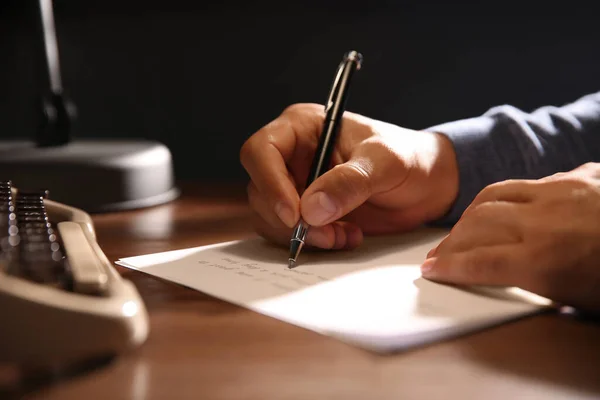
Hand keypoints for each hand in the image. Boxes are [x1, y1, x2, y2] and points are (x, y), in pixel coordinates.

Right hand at [239, 103, 458, 249]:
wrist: (426, 185)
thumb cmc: (408, 158)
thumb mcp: (385, 163)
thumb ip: (350, 182)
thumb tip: (311, 209)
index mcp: (302, 127)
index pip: (261, 151)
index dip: (270, 183)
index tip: (295, 214)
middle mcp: (292, 155)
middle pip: (260, 189)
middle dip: (291, 219)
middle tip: (326, 233)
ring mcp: (296, 185)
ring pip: (271, 216)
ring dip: (303, 235)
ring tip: (343, 235)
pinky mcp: (306, 211)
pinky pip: (289, 233)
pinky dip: (313, 242)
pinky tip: (346, 236)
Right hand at [421, 162, 599, 312]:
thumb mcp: (581, 300)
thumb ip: (539, 284)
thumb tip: (509, 276)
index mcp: (546, 260)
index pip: (479, 262)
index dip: (449, 267)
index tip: (432, 269)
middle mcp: (546, 220)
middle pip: (477, 224)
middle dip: (451, 241)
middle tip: (440, 252)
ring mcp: (563, 191)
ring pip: (494, 194)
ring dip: (472, 214)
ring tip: (464, 227)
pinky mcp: (582, 175)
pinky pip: (533, 181)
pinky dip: (513, 197)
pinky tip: (512, 207)